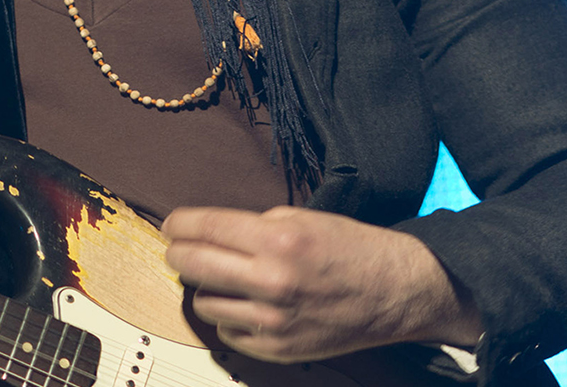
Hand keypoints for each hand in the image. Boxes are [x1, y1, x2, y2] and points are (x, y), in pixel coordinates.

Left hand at [161, 206, 481, 363]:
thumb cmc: (351, 250)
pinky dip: (230, 317)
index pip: (205, 227)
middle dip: (178, 254)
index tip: (171, 225)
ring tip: (224, 278)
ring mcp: (274, 320)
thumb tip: (205, 232)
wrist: (394, 292)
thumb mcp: (302, 218)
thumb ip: (252, 225)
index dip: (179, 224)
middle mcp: (273, 281)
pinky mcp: (278, 348)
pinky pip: (228, 331)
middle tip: (178, 249)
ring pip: (205, 302)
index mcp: (279, 240)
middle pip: (193, 265)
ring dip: (206, 288)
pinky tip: (247, 304)